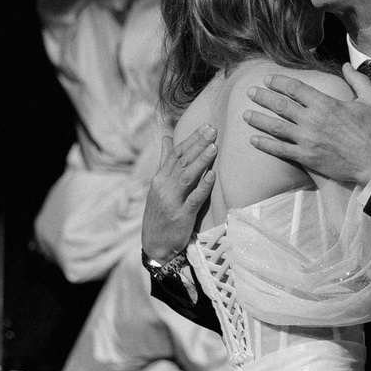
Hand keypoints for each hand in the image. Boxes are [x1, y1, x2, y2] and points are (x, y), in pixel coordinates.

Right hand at [142, 126, 215, 262]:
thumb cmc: (160, 213)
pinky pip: (193, 199)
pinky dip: (203, 187)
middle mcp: (163, 187)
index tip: (206, 126)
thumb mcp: (159, 186)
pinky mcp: (181, 217)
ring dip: (201, 161)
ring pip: (187, 177)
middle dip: (198, 144)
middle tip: (213, 129)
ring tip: (214, 147)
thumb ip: (165, 161)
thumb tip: (167, 136)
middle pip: (182, 161)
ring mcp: (171, 202)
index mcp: (159, 178)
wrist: (155, 245)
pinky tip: (212, 176)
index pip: (176, 154)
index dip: (191, 139)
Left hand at [243, 71, 370, 187]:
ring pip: (276, 127)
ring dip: (258, 119)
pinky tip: (253, 140)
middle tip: (250, 92)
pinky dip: (265, 144)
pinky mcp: (306, 157)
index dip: (278, 82)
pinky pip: (280, 150)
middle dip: (262, 97)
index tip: (268, 79)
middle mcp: (312, 120)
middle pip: (280, 105)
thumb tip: (345, 65)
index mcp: (325, 103)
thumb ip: (357, 80)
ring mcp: (307, 140)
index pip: (295, 88)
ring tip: (245, 114)